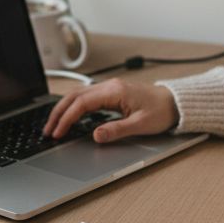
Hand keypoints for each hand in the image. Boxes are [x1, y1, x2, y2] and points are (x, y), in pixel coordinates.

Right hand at [42, 78, 178, 143]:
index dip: (66, 119)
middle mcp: (109, 86)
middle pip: (74, 97)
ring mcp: (109, 88)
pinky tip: (68, 117)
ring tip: (54, 125)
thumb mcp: (141, 125)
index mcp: (114, 91)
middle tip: (48, 131)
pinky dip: (73, 107)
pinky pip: (86, 98)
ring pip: (78, 95)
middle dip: (58, 113)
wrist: (175, 103)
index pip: (81, 104)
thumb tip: (96, 135)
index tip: (58, 133)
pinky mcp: (111, 93)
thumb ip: (117, 130)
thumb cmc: (161, 112)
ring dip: (63, 109)